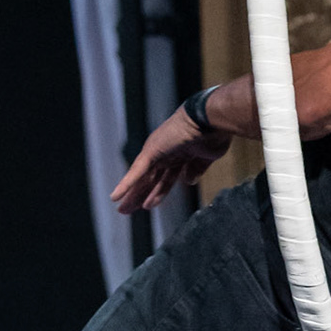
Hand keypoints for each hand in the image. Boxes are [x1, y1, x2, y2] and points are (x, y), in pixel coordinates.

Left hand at [112, 103, 233, 214]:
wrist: (211, 121)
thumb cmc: (214, 134)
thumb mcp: (206, 157)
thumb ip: (196, 169)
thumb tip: (188, 181)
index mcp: (180, 155)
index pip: (165, 178)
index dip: (157, 193)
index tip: (149, 204)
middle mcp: (167, 154)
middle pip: (151, 180)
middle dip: (140, 195)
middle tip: (129, 209)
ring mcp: (158, 152)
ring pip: (142, 178)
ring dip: (132, 194)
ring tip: (123, 210)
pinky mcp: (151, 151)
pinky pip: (137, 171)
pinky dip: (126, 184)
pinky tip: (116, 197)